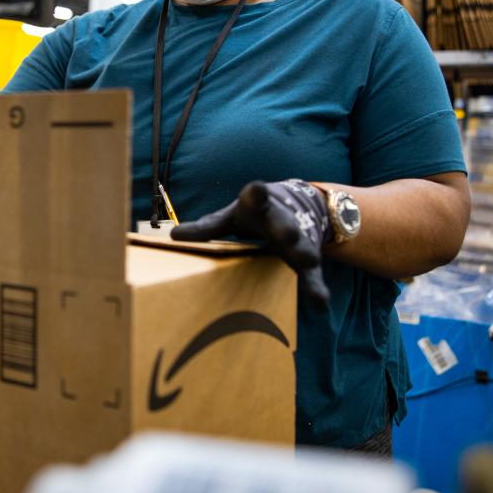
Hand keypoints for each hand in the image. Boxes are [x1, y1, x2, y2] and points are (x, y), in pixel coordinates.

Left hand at [170, 180, 330, 306]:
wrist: (300, 207)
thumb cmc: (254, 214)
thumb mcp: (230, 217)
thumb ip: (208, 227)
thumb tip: (172, 237)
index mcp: (258, 206)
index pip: (256, 197)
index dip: (256, 194)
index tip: (257, 190)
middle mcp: (281, 220)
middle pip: (283, 223)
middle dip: (286, 230)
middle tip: (289, 237)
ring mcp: (299, 240)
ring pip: (302, 247)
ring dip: (304, 254)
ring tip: (308, 262)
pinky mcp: (308, 260)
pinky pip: (313, 276)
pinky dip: (316, 289)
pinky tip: (320, 303)